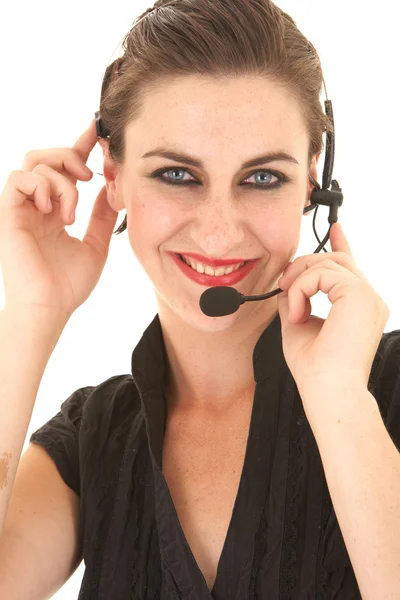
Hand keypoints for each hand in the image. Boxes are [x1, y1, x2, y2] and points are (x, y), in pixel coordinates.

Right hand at [0, 119, 118, 319]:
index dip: (80, 146)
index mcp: (54, 210)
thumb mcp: (95, 244)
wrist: (50, 307)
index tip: (98, 132)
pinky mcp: (8, 212)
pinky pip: (19, 178)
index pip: (65, 169)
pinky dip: (41, 186)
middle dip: (71, 155)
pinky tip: (53, 210)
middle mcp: (36, 205)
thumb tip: (114, 187)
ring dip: (61, 179)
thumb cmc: (69, 283)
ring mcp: (21, 207)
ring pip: (34, 162)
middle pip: (46, 156)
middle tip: (90, 177)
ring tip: (70, 210)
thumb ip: (102, 215)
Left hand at [276, 222, 389, 392]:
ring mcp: (368, 295)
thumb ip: (296, 300)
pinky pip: (321, 273)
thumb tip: (286, 284)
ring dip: (299, 281)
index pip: (351, 267)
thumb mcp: (299, 325)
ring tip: (292, 308)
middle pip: (335, 259)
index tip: (334, 228)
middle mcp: (369, 299)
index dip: (342, 244)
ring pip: (326, 262)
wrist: (328, 389)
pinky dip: (301, 289)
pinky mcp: (359, 294)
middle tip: (284, 285)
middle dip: (304, 265)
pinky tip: (298, 312)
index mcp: (359, 307)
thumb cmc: (316, 368)